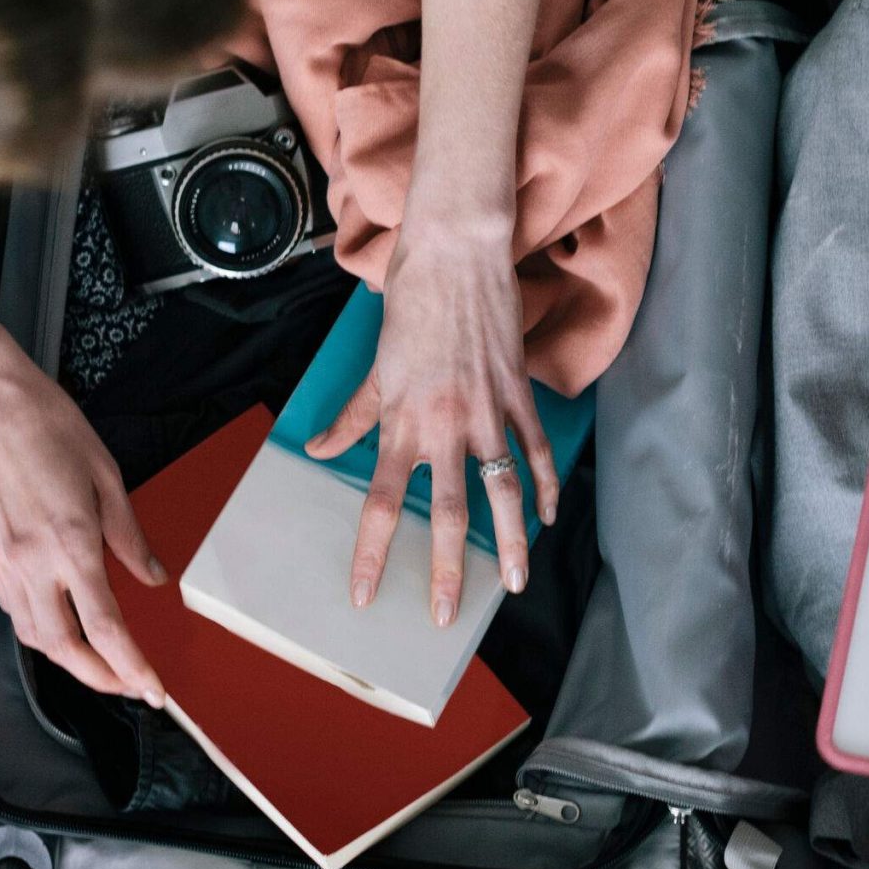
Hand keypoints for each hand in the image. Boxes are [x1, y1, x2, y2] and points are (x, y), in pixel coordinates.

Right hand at [0, 317, 168, 706]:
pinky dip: (39, 628)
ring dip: (68, 660)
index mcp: (69, 542)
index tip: (153, 690)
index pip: (106, 628)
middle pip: (63, 648)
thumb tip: (153, 577)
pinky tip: (60, 622)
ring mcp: (0, 560)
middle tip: (129, 686)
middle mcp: (30, 562)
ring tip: (99, 663)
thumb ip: (130, 535)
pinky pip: (12, 608)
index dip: (132, 668)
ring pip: (32, 635)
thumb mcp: (106, 474)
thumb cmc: (43, 421)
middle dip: (99, 678)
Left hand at [308, 214, 557, 625]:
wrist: (455, 254)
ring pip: (504, 493)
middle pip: (450, 515)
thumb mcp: (376, 366)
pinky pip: (537, 452)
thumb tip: (319, 450)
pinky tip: (549, 516)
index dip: (373, 554)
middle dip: (449, 570)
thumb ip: (353, 416)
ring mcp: (488, 412)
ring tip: (515, 583)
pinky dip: (546, 487)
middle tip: (446, 614)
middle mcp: (444, 426)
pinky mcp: (519, 394)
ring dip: (513, 544)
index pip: (383, 503)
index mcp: (401, 421)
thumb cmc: (409, 304)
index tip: (365, 594)